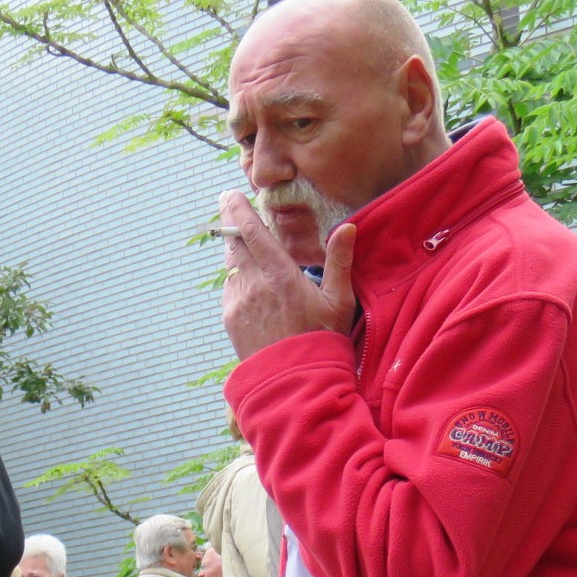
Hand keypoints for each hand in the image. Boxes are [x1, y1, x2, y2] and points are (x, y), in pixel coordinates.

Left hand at [218, 191, 355, 360]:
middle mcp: (254, 286)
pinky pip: (231, 288)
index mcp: (280, 276)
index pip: (253, 234)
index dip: (239, 211)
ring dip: (235, 250)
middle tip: (229, 204)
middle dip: (231, 223)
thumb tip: (347, 227)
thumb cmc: (321, 340)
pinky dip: (237, 278)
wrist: (293, 381)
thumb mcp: (338, 301)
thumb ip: (339, 261)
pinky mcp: (230, 319)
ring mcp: (238, 303)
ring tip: (241, 241)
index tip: (231, 195)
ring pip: (232, 266)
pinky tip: (248, 280)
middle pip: (235, 245)